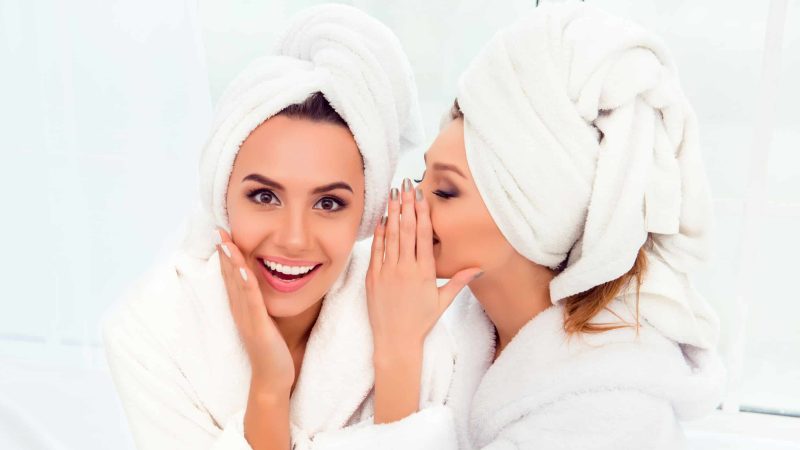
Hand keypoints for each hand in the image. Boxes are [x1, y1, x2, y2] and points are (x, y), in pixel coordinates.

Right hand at [216, 229, 293, 391]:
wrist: (273, 377)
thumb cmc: (272, 347)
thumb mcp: (264, 318)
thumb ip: (260, 302)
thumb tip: (263, 284)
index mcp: (242, 306)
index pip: (232, 274)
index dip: (227, 253)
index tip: (223, 232)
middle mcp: (240, 309)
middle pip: (229, 275)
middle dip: (224, 251)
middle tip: (217, 228)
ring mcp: (247, 317)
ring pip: (237, 284)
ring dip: (230, 262)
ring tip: (225, 241)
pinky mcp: (257, 326)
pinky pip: (251, 301)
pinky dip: (245, 283)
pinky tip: (242, 268)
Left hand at [366, 179, 481, 356]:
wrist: (395, 341)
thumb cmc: (420, 322)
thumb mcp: (443, 302)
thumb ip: (459, 281)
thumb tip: (478, 267)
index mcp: (424, 272)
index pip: (423, 235)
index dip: (422, 213)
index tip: (422, 195)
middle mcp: (405, 269)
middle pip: (406, 230)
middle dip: (407, 205)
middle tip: (407, 184)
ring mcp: (387, 272)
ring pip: (391, 236)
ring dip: (392, 213)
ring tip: (393, 194)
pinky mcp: (373, 279)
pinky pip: (376, 251)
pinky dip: (379, 234)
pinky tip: (382, 219)